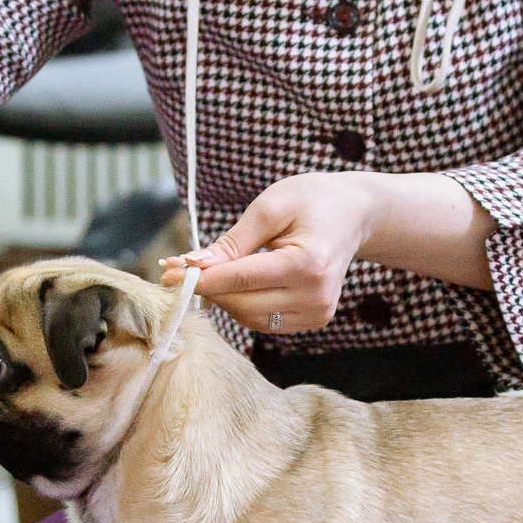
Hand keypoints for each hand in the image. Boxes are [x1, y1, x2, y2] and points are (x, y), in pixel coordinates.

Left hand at [159, 172, 375, 334]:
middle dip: (206, 289)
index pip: (241, 280)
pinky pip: (265, 321)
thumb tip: (193, 266)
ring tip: (209, 272)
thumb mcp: (270, 207)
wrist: (355, 213)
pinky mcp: (316, 319)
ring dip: (223, 299)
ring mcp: (319, 312)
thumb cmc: (313, 200)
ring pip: (249, 318)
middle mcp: (316, 295)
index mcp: (308, 263)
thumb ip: (232, 241)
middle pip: (242, 304)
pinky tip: (237, 283)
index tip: (167, 273)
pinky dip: (243, 305)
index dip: (200, 278)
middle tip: (177, 271)